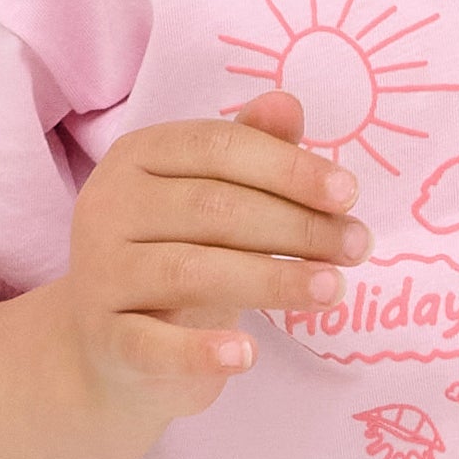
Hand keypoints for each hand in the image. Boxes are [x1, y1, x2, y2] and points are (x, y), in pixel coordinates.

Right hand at [65, 91, 369, 411]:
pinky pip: (152, 345)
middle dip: (296, 227)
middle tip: (357, 247)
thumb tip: (287, 104)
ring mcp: (101, 274)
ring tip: (332, 290)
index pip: (219, 148)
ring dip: (271, 281)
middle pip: (212, 208)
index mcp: (138, 155)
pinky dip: (199, 350)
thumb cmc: (180, 254)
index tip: (349, 195)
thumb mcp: (216, 199)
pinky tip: (248, 355)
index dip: (289, 169)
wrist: (114, 344)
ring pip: (190, 271)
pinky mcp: (104, 339)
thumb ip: (252, 152)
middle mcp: (109, 206)